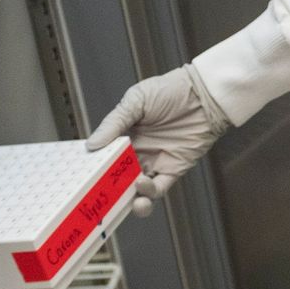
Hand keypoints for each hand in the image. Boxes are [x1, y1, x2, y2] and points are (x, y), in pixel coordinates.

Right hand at [86, 64, 230, 217]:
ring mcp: (155, 162)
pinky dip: (149, 193)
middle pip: (119, 177)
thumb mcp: (136, 100)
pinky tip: (142, 186)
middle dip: (110, 190)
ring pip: (137, 189)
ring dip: (129, 198)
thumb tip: (92, 144)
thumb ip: (114, 123)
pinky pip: (159, 188)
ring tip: (127, 196)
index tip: (85, 177)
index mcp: (126, 135)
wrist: (204, 94)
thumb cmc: (171, 90)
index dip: (97, 168)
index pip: (107, 157)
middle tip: (101, 195)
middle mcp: (139, 151)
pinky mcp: (173, 169)